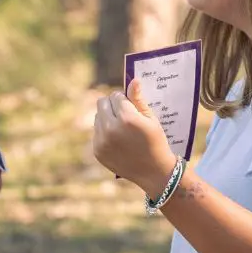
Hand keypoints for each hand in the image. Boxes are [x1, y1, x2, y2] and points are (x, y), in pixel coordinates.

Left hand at [92, 79, 175, 193]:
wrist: (153, 172)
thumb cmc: (156, 141)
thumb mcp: (151, 119)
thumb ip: (138, 99)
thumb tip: (133, 80)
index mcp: (127, 118)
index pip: (116, 96)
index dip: (125, 99)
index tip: (132, 106)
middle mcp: (111, 129)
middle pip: (102, 103)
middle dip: (112, 105)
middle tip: (124, 114)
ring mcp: (102, 141)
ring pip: (97, 116)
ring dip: (107, 117)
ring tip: (122, 129)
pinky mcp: (97, 150)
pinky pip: (96, 132)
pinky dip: (105, 132)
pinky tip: (118, 140)